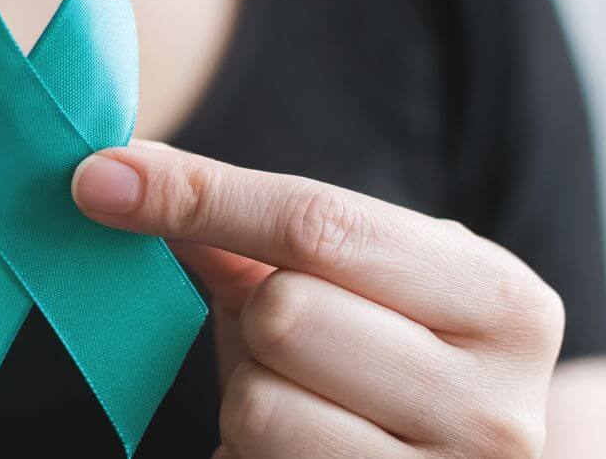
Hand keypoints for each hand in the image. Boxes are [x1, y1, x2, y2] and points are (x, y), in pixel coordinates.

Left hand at [71, 142, 564, 457]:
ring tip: (302, 399)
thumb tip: (122, 175)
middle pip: (283, 315)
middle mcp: (497, 410)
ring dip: (250, 392)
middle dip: (254, 318)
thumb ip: (254, 226)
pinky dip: (248, 447)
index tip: (102, 178)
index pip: (320, 224)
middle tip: (289, 337)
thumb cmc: (386, 355)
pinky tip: (299, 444)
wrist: (442, 457)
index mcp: (503, 305)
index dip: (198, 195)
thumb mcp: (354, 281)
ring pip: (258, 405)